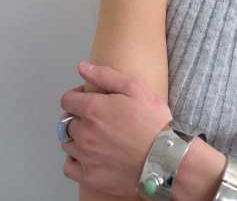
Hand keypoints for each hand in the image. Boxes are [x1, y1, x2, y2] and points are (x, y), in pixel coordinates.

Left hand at [59, 61, 171, 195]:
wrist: (164, 157)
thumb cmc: (153, 122)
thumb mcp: (135, 88)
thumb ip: (105, 76)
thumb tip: (82, 67)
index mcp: (93, 109)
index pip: (67, 100)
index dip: (77, 96)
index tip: (89, 99)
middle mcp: (84, 133)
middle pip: (67, 122)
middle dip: (80, 117)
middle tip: (99, 119)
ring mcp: (85, 156)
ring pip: (68, 143)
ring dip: (77, 138)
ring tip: (98, 137)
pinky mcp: (89, 176)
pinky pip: (69, 166)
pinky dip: (75, 160)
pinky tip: (90, 155)